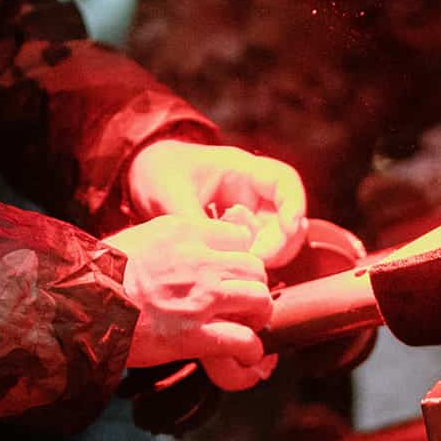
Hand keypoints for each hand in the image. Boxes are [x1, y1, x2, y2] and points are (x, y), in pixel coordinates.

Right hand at [104, 215, 277, 390]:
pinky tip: (244, 354)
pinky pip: (243, 341)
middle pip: (255, 268)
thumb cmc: (101, 272)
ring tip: (246, 326)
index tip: (231, 273)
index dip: (239, 257)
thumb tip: (193, 243)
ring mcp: (200, 298)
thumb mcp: (142, 237)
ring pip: (259, 300)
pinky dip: (250, 350)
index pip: (237, 237)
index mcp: (184, 232)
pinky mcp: (194, 335)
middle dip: (253, 286)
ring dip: (257, 316)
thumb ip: (174, 238)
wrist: (81, 304)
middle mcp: (199, 261)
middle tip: (241, 303)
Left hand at [126, 139, 308, 266]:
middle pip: (287, 219)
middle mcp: (253, 192)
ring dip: (267, 256)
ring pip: (277, 240)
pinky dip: (250, 263)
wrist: (146, 176)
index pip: (284, 181)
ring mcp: (249, 215)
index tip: (289, 227)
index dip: (294, 204)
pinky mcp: (238, 236)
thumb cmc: (160, 173)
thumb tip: (213, 253)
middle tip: (256, 260)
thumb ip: (193, 220)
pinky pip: (257, 251)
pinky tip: (231, 271)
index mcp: (241, 170)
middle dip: (278, 242)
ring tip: (240, 265)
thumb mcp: (171, 193)